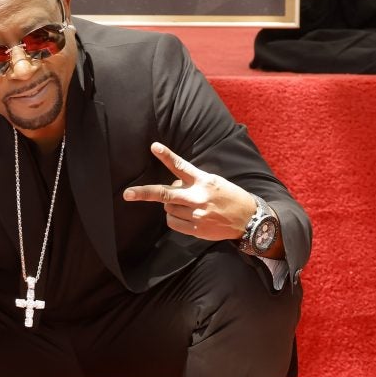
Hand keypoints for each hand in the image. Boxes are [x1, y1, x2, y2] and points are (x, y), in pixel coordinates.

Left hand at [123, 142, 257, 241]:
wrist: (249, 219)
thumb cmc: (230, 197)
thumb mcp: (214, 182)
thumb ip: (193, 182)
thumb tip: (173, 186)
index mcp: (204, 181)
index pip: (181, 166)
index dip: (167, 156)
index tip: (154, 147)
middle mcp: (198, 197)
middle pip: (164, 194)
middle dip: (144, 193)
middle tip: (127, 194)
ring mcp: (196, 215)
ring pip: (167, 208)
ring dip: (170, 205)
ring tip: (187, 204)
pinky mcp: (196, 229)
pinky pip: (173, 223)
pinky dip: (174, 218)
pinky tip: (186, 216)